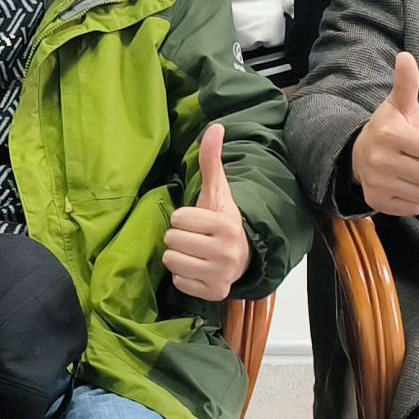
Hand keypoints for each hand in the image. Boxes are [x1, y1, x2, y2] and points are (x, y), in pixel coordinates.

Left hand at [161, 122, 251, 300]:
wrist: (246, 256)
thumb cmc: (223, 221)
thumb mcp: (218, 191)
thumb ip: (211, 160)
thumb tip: (215, 126)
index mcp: (225, 224)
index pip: (178, 218)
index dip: (184, 218)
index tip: (199, 221)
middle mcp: (225, 252)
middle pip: (172, 240)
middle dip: (179, 236)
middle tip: (196, 238)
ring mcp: (220, 275)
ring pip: (171, 261)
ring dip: (179, 256)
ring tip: (195, 252)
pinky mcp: (213, 292)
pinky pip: (178, 281)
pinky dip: (184, 275)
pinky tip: (198, 268)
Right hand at [351, 52, 418, 218]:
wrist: (356, 155)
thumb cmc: (387, 128)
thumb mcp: (398, 105)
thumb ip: (407, 83)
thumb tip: (407, 56)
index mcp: (389, 135)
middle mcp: (380, 161)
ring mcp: (378, 183)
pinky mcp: (378, 202)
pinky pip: (417, 207)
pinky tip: (410, 184)